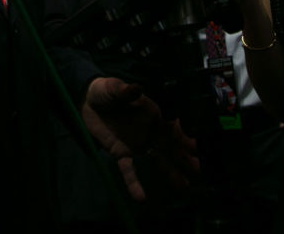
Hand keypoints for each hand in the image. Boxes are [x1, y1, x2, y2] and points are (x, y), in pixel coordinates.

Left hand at [81, 77, 198, 201]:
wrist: (86, 101)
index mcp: (151, 113)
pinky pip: (128, 169)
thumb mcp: (114, 88)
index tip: (194, 148)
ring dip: (169, 173)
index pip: (170, 126)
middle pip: (168, 146)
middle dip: (183, 158)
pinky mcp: (120, 153)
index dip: (182, 136)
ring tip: (183, 186)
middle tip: (197, 170)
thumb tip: (136, 89)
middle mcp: (148, 131)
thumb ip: (125, 91)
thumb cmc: (106, 90)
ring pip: (155, 160)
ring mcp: (136, 144)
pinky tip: (140, 197)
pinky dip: (134, 183)